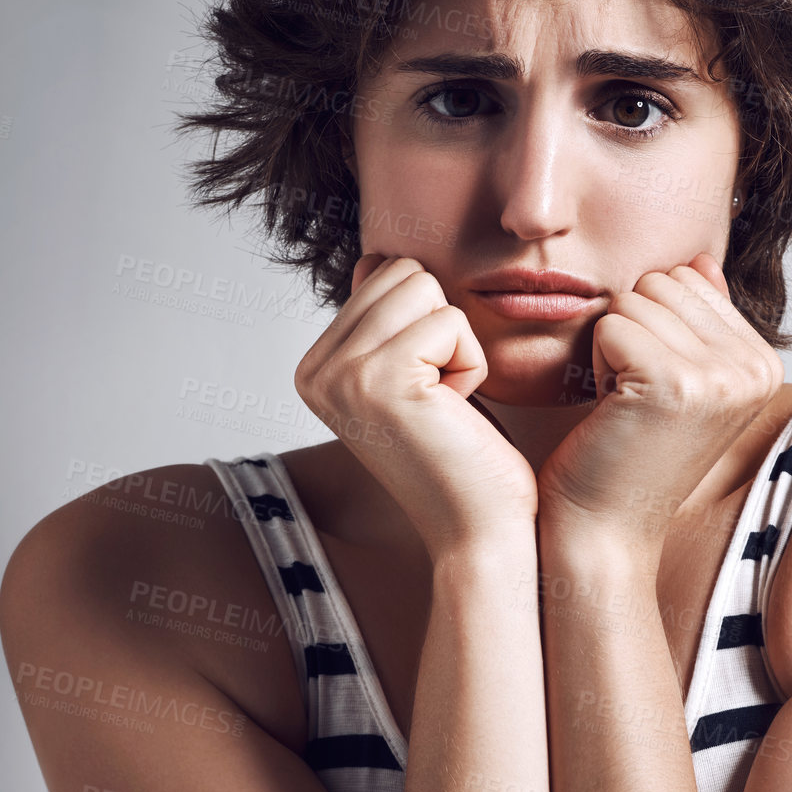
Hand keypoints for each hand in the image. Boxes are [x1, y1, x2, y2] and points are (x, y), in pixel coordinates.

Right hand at [294, 255, 537, 556]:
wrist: (477, 531)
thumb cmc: (461, 457)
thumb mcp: (416, 377)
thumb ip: (385, 321)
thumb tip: (374, 260)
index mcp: (314, 367)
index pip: (385, 275)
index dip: (428, 325)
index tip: (425, 392)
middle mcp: (313, 370)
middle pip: (403, 272)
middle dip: (442, 327)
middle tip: (440, 397)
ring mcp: (339, 374)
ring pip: (426, 287)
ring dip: (457, 344)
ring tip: (446, 403)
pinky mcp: (378, 379)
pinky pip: (451, 321)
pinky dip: (472, 363)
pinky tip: (454, 412)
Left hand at [535, 253, 783, 551]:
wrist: (604, 528)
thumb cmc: (628, 453)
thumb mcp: (678, 380)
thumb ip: (699, 319)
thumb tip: (700, 260)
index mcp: (763, 363)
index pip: (687, 278)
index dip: (651, 326)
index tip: (654, 388)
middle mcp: (754, 368)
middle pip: (661, 281)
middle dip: (632, 330)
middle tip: (635, 397)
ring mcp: (720, 376)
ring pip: (634, 298)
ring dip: (611, 347)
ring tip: (625, 404)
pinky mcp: (674, 382)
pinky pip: (611, 323)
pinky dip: (596, 362)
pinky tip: (611, 408)